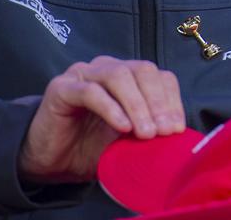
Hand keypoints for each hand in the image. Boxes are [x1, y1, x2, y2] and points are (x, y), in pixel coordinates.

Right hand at [17, 56, 185, 184]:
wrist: (52, 162)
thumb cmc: (93, 147)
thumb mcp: (129, 139)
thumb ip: (150, 129)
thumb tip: (178, 133)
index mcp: (129, 77)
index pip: (159, 77)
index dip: (172, 100)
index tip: (177, 129)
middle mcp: (108, 68)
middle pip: (142, 71)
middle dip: (158, 102)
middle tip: (164, 131)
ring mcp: (83, 74)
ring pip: (119, 76)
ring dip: (137, 105)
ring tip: (145, 133)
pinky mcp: (61, 87)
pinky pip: (91, 92)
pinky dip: (111, 108)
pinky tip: (122, 127)